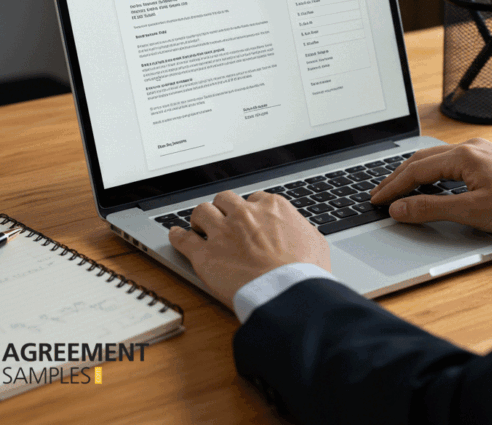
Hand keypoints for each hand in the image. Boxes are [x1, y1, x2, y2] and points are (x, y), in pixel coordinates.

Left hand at [168, 191, 330, 308]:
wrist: (288, 293)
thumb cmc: (305, 272)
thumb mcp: (315, 243)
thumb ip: (301, 231)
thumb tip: (300, 233)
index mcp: (272, 207)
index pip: (255, 199)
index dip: (251, 211)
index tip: (250, 220)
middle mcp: (244, 214)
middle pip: (225, 200)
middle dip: (223, 209)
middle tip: (223, 220)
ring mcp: (222, 232)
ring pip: (201, 212)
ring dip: (200, 218)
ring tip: (199, 226)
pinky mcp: (204, 255)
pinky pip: (183, 238)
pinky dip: (177, 236)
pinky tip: (176, 235)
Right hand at [370, 138, 491, 234]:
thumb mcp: (473, 211)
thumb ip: (432, 209)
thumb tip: (400, 208)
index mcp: (463, 155)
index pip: (415, 170)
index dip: (392, 187)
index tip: (376, 200)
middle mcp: (471, 148)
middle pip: (422, 160)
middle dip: (397, 177)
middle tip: (379, 194)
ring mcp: (483, 153)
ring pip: (438, 160)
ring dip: (415, 174)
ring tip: (399, 188)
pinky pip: (453, 163)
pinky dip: (434, 174)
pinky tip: (434, 184)